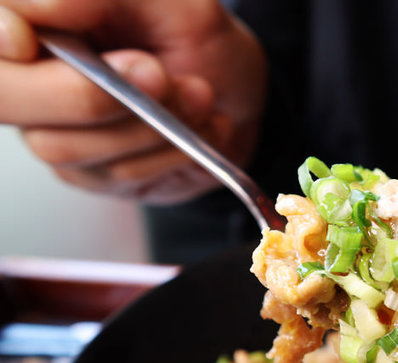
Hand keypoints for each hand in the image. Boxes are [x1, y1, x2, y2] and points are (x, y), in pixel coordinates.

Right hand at [0, 0, 266, 203]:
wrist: (237, 94)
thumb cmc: (195, 38)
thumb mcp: (171, 3)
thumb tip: (37, 8)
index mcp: (37, 21)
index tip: (24, 40)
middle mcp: (29, 75)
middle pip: (4, 97)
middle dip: (85, 94)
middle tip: (155, 73)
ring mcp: (53, 128)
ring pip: (62, 146)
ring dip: (146, 125)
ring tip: (199, 95)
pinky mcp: (88, 172)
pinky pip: (114, 173)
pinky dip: (169, 151)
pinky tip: (201, 126)